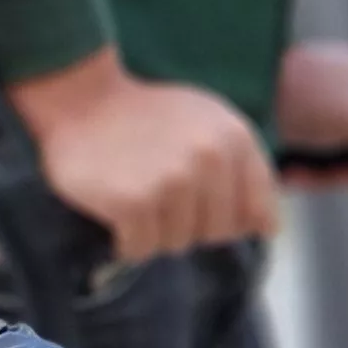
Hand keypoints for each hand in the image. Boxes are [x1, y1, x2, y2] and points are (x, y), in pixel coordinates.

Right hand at [8, 48, 276, 259]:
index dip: (229, 218)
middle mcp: (211, 159)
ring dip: (154, 231)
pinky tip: (116, 211)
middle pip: (217, 234)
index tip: (200, 203)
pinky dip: (126, 240)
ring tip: (135, 195)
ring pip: (177, 244)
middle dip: (189, 225)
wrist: (80, 99)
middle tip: (158, 194)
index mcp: (236, 138)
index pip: (259, 215)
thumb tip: (266, 229)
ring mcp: (172, 182)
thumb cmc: (146, 117)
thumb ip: (243, 168)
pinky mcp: (133, 202)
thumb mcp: (208, 124)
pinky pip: (140, 249)